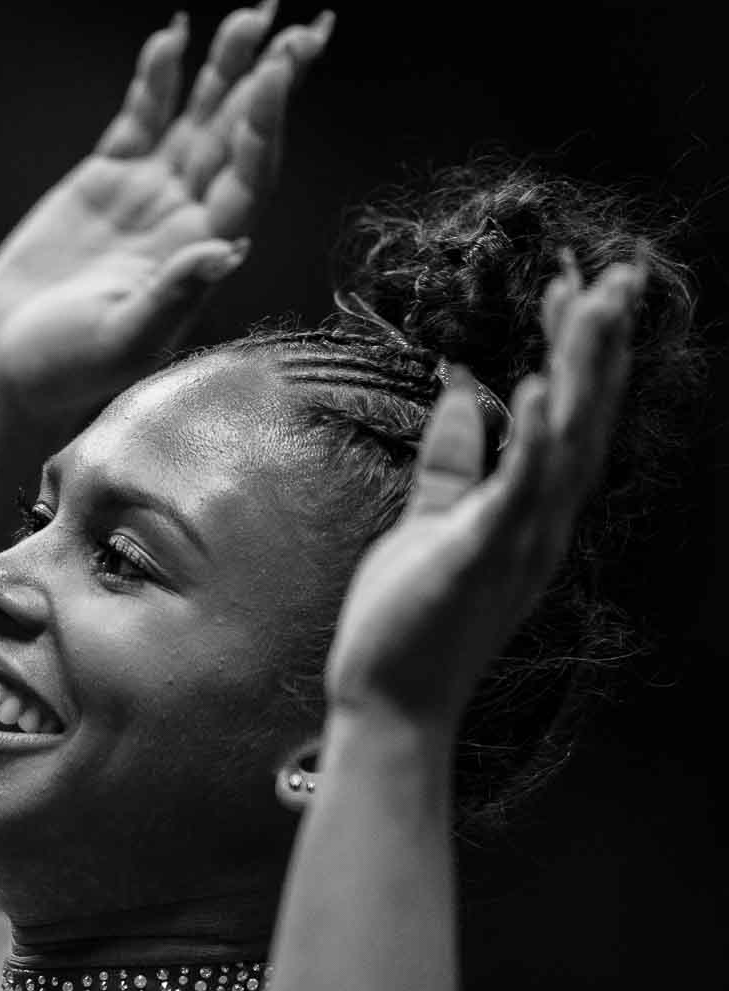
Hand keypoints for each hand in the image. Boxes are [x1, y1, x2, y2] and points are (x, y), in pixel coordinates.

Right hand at [0, 3, 330, 422]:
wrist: (9, 367)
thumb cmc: (67, 371)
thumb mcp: (122, 343)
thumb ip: (173, 295)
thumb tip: (227, 250)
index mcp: (202, 249)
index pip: (249, 174)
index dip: (266, 123)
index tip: (278, 72)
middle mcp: (187, 213)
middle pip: (239, 133)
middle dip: (270, 79)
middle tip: (300, 27)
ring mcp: (148, 192)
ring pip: (199, 116)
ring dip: (226, 68)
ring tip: (254, 13)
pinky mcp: (105, 180)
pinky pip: (141, 117)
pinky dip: (157, 78)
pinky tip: (173, 38)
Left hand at [324, 256, 647, 728]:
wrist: (390, 703)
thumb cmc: (407, 622)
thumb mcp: (429, 523)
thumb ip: (451, 463)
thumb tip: (457, 393)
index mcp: (530, 514)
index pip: (565, 419)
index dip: (574, 354)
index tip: (572, 290)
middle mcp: (543, 525)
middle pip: (586, 420)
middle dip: (598, 346)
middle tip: (612, 274)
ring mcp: (522, 542)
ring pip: (568, 444)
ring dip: (581, 372)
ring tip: (590, 303)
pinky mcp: (486, 558)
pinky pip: (518, 491)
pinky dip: (531, 438)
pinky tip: (534, 388)